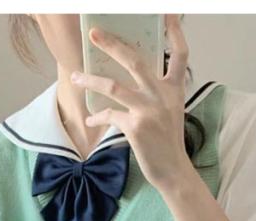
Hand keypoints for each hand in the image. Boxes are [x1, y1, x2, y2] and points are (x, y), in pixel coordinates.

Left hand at [70, 14, 192, 190]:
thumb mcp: (170, 113)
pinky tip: (91, 120)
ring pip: (113, 86)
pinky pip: (110, 115)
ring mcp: (148, 110)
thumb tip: (128, 85)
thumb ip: (156, 95)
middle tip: (93, 33)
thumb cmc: (168, 144)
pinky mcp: (135, 127)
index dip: (175, 33)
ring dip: (90, 80)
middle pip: (135, 60)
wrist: (173, 171)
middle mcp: (162, 96)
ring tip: (75, 77)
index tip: (167, 14)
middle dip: (112, 44)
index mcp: (174, 90)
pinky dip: (98, 117)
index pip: (180, 55)